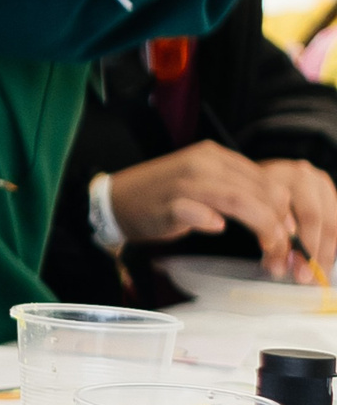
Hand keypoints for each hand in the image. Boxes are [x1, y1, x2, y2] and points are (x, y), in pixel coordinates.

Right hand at [108, 142, 336, 278]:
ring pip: (238, 200)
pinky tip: (216, 228)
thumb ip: (237, 189)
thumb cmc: (162, 196)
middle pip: (257, 191)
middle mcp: (202, 163)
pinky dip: (211, 221)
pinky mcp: (167, 204)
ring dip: (260, 227)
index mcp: (214, 155)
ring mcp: (184, 183)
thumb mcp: (204, 182)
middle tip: (282, 247)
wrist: (115, 201)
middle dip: (278, 223)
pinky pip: (197, 211)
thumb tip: (278, 212)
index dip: (284, 207)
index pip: (265, 178)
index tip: (290, 231)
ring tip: (267, 248)